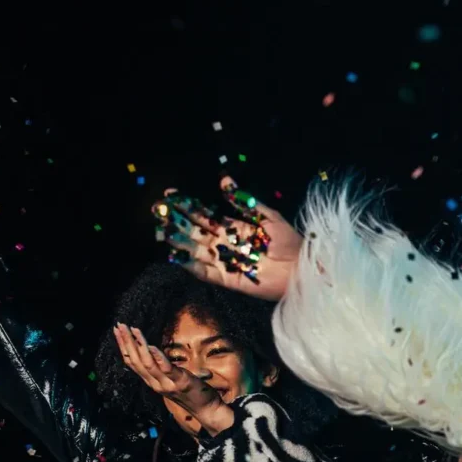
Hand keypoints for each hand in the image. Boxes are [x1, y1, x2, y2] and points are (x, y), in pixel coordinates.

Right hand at [111, 323, 235, 435]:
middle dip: (126, 342)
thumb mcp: (172, 380)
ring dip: (138, 345)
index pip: (133, 363)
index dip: (123, 347)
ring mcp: (167, 383)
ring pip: (146, 363)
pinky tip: (150, 346)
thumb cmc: (192, 393)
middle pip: (135, 361)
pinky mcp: (180, 382)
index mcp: (152, 382)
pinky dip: (157, 357)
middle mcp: (155, 383)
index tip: (117, 332)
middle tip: (119, 326)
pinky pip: (165, 368)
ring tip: (132, 329)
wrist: (207, 410)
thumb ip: (163, 369)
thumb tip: (155, 353)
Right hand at [153, 176, 301, 301]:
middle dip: (178, 222)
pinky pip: (207, 273)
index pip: (206, 216)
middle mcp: (227, 245)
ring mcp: (227, 263)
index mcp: (236, 229)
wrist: (303, 269)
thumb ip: (244, 202)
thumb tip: (223, 181)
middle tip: (159, 211)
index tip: (170, 195)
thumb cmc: (290, 243)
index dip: (189, 206)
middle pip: (197, 233)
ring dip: (180, 242)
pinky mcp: (230, 280)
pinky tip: (177, 256)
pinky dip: (192, 266)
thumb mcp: (268, 217)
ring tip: (163, 231)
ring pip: (198, 251)